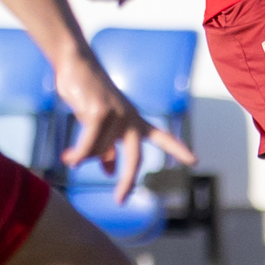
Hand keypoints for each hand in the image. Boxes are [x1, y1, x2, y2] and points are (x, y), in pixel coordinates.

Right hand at [55, 56, 196, 202]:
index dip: (178, 149)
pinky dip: (78, 156)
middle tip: (120, 200)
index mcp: (135, 120)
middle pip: (136, 158)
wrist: (77, 65)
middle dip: (128, 181)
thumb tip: (110, 172)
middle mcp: (131, 118)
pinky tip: (69, 159)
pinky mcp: (100, 113)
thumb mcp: (102, 123)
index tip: (195, 161)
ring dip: (83, 156)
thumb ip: (109, 148)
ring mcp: (117, 115)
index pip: (162, 137)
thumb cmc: (88, 93)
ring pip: (99, 152)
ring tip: (71, 155)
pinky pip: (87, 147)